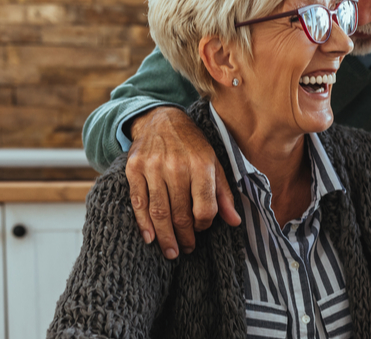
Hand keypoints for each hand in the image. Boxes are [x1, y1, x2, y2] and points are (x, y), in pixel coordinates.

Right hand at [126, 106, 240, 258]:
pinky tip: (150, 238)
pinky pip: (138, 202)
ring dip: (165, 237)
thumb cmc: (192, 145)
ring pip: (159, 212)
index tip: (202, 229)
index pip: (204, 207)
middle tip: (187, 249)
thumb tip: (235, 221)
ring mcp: (153, 167)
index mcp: (201, 165)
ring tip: (171, 251)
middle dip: (185, 237)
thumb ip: (223, 193)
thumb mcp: (214, 163)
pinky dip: (143, 224)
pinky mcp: (134, 169)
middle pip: (180, 213)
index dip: (204, 224)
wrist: (161, 119)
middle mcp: (176, 166)